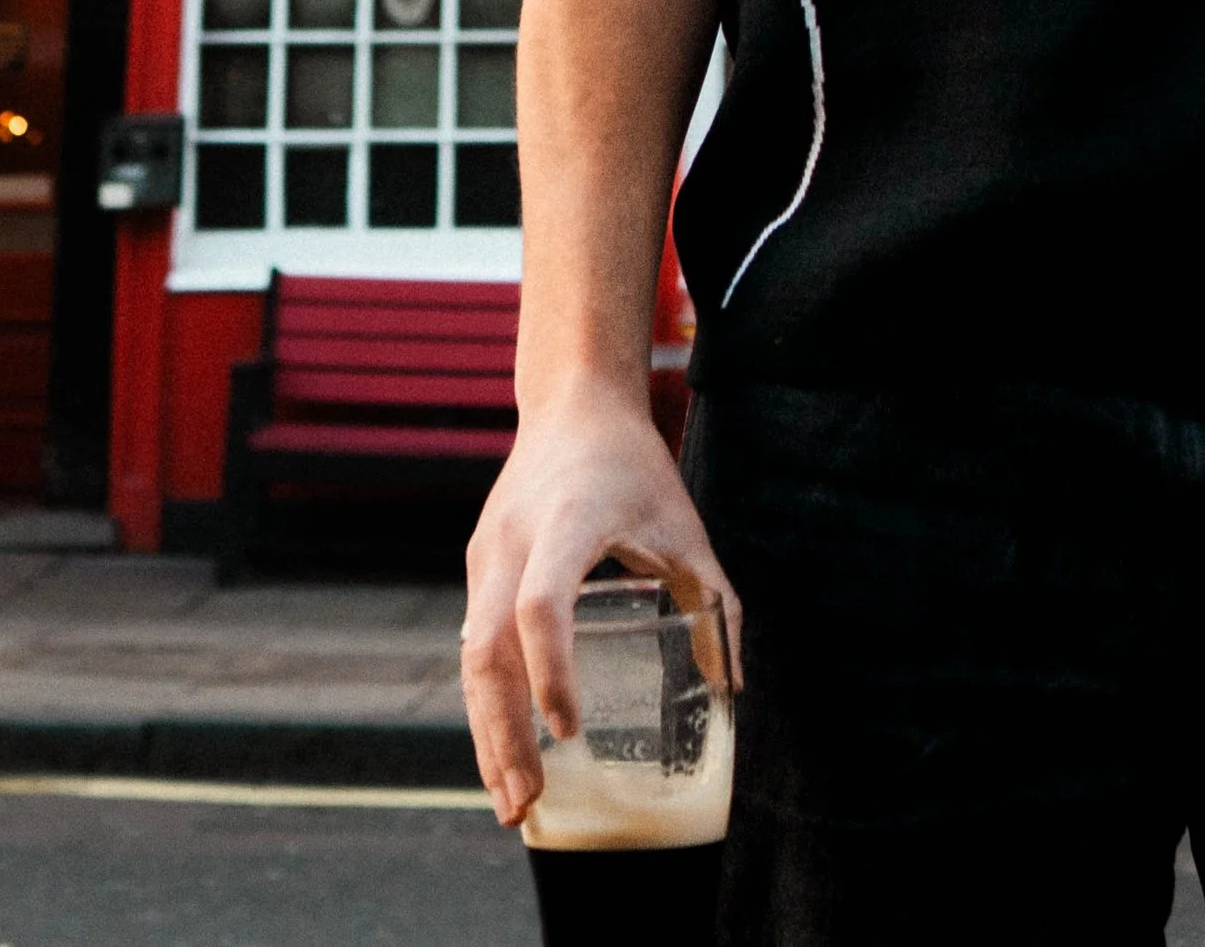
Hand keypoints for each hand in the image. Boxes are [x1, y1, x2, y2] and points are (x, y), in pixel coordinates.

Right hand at [462, 387, 743, 828]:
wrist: (573, 401)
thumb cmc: (636, 466)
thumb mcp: (685, 526)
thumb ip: (713, 602)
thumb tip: (735, 687)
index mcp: (567, 523)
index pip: (541, 604)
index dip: (551, 670)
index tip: (571, 730)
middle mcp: (513, 540)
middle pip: (487, 648)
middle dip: (504, 733)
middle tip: (528, 802)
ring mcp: (486, 554)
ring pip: (470, 656)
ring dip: (486, 734)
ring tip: (511, 802)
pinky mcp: (478, 565)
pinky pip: (471, 644)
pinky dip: (484, 704)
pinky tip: (501, 751)